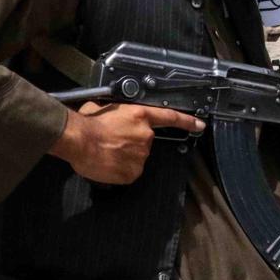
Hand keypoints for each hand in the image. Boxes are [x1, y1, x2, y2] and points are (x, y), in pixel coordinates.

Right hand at [50, 102, 204, 184]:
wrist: (79, 140)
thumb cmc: (88, 122)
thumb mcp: (104, 107)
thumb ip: (117, 112)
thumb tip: (112, 115)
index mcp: (140, 116)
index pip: (169, 117)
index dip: (187, 121)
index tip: (200, 125)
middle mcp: (146, 135)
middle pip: (144, 141)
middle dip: (130, 143)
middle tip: (111, 142)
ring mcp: (141, 155)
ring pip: (136, 157)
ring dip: (124, 156)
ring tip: (106, 152)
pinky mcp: (133, 172)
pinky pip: (129, 172)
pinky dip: (119, 170)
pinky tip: (107, 164)